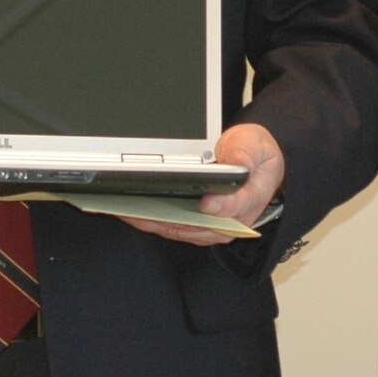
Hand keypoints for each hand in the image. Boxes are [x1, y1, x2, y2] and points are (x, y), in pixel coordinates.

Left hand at [116, 121, 283, 245]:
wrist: (255, 164)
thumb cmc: (254, 156)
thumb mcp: (254, 148)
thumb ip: (243, 157)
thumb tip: (231, 168)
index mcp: (248, 200)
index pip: (233, 208)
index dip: (219, 207)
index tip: (204, 203)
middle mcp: (228, 221)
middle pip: (194, 224)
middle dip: (164, 217)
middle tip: (138, 206)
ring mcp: (210, 227)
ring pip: (176, 228)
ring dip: (149, 220)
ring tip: (122, 206)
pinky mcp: (195, 226)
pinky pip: (169, 226)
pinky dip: (148, 219)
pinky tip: (128, 208)